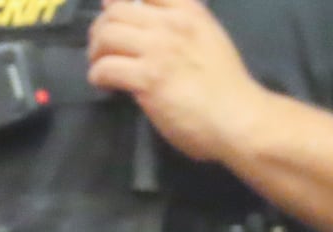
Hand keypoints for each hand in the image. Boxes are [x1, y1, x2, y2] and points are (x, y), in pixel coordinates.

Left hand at [88, 0, 268, 162]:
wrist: (238, 117)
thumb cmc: (223, 84)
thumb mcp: (206, 38)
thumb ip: (179, 27)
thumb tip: (142, 24)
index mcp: (190, 11)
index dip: (119, 3)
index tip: (112, 17)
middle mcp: (173, 24)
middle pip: (116, 11)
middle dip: (100, 30)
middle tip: (101, 50)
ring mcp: (160, 49)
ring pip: (106, 35)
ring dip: (95, 53)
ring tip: (101, 66)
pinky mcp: (148, 78)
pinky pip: (105, 68)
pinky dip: (97, 76)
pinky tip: (106, 84)